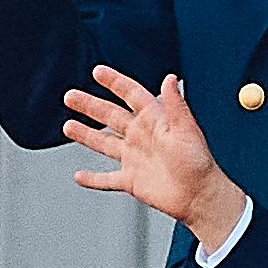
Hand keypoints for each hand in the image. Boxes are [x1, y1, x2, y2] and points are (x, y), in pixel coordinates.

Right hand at [65, 67, 248, 249]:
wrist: (199, 196)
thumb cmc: (198, 163)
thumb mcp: (186, 130)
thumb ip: (175, 105)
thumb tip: (170, 78)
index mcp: (156, 121)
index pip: (132, 95)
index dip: (115, 82)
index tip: (98, 71)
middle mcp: (143, 137)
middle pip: (111, 116)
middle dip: (90, 105)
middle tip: (70, 96)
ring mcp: (135, 158)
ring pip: (104, 143)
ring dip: (86, 135)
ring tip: (68, 126)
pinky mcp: (131, 180)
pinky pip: (106, 179)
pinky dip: (92, 178)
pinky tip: (79, 175)